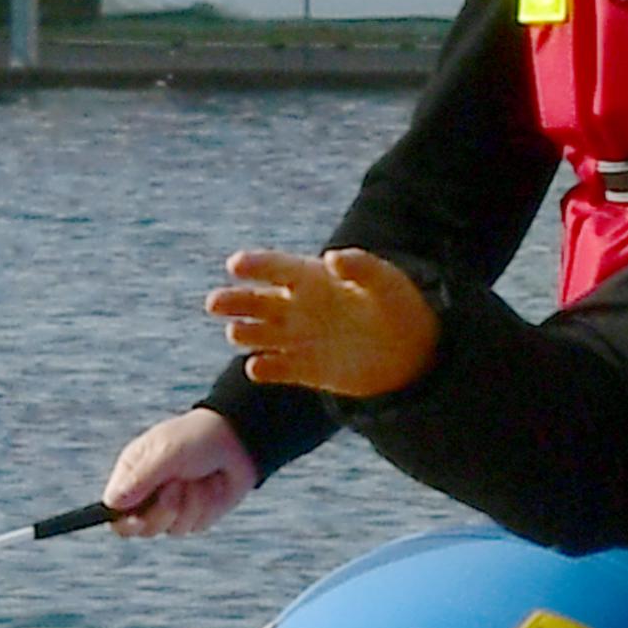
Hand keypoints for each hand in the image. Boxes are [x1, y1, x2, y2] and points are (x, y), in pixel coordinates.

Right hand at [100, 408, 259, 538]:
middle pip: (142, 528)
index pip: (114, 509)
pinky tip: (211, 486)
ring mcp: (172, 509)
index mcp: (133, 474)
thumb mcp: (166, 452)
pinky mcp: (195, 517)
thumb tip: (113, 503)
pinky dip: (205, 506)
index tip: (136, 521)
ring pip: (172, 529)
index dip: (122, 521)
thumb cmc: (196, 438)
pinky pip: (194, 526)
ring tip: (198, 478)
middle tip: (177, 485)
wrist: (237, 441)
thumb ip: (140, 478)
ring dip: (190, 503)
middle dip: (164, 509)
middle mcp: (149, 495)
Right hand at [206, 248, 439, 399]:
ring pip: (257, 334)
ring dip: (243, 333)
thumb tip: (332, 257)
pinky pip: (274, 369)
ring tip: (237, 333)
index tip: (236, 264)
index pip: (275, 267)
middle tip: (215, 303)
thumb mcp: (386, 282)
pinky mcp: (303, 369)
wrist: (412, 352)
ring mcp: (298, 338)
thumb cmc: (399, 306)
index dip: (255, 265)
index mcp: (312, 278)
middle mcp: (298, 306)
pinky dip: (264, 368)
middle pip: (255, 301)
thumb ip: (360, 267)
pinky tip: (259, 366)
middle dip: (233, 301)